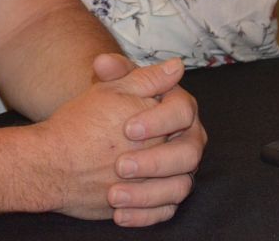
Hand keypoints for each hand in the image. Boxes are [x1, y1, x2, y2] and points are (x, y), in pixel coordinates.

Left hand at [42, 58, 200, 226]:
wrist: (89, 139)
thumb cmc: (103, 108)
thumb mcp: (111, 87)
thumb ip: (123, 72)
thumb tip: (148, 63)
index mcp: (178, 107)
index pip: (183, 111)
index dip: (159, 120)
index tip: (128, 128)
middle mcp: (187, 139)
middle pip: (189, 154)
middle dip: (155, 161)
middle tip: (120, 165)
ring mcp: (179, 170)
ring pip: (179, 187)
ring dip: (147, 194)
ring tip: (113, 196)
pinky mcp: (167, 194)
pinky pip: (165, 210)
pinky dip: (143, 215)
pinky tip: (119, 215)